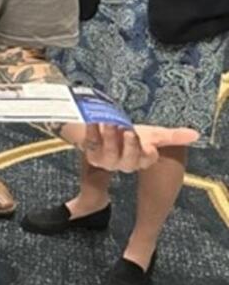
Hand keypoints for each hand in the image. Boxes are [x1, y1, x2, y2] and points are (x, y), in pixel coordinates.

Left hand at [82, 123, 198, 170]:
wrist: (104, 128)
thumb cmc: (130, 133)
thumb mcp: (152, 133)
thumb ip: (172, 136)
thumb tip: (195, 135)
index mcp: (140, 159)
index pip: (147, 159)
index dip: (147, 153)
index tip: (150, 144)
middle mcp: (123, 163)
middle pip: (128, 161)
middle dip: (129, 146)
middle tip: (128, 131)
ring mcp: (106, 159)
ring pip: (108, 153)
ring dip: (110, 137)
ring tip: (109, 122)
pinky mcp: (91, 153)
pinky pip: (90, 144)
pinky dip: (91, 132)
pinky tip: (92, 121)